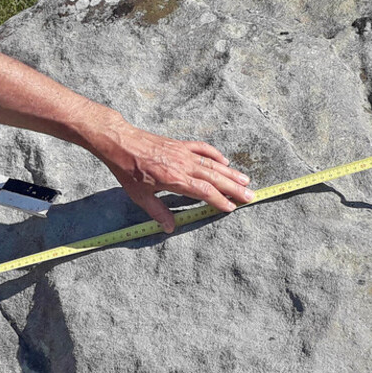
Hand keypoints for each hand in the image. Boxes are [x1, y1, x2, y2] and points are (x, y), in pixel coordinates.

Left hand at [95, 120, 254, 232]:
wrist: (121, 143)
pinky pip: (203, 149)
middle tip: (250, 196)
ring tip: (246, 181)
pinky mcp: (180, 144)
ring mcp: (183, 153)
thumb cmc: (128, 171)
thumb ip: (157, 212)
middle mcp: (183, 165)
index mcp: (174, 180)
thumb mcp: (140, 196)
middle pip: (214, 178)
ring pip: (213, 164)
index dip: (219, 201)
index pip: (204, 192)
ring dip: (230, 173)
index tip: (232, 208)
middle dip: (234, 188)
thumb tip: (169, 228)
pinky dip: (215, 155)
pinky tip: (225, 162)